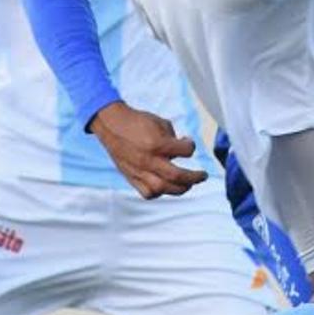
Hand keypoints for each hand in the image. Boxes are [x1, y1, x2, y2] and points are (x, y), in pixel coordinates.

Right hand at [90, 101, 207, 197]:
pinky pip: (148, 193)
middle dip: (194, 177)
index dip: (191, 146)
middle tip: (202, 175)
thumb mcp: (160, 122)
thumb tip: (181, 150)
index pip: (186, 151)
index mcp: (157, 144)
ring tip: (187, 184)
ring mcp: (139, 171)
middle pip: (178, 176)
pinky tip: (166, 186)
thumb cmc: (137, 121)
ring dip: (180, 188)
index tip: (188, 142)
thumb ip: (173, 138)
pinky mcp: (131, 177)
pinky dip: (160, 192)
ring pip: (164, 189)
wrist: (111, 125)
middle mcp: (149, 160)